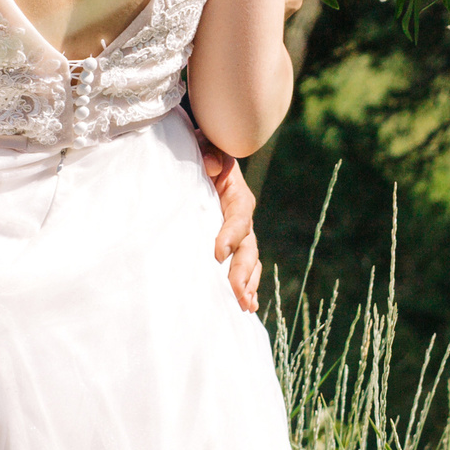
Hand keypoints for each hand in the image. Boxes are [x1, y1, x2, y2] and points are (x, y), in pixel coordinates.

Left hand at [200, 140, 262, 312]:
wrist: (200, 157)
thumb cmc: (200, 151)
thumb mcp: (204, 143)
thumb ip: (209, 150)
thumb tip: (213, 166)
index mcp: (237, 196)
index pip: (239, 218)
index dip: (230, 235)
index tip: (217, 253)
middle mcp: (241, 218)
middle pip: (248, 247)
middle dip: (242, 271)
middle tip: (235, 292)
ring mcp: (238, 235)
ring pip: (249, 261)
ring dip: (247, 284)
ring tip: (244, 304)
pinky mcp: (230, 246)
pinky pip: (244, 268)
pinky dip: (246, 286)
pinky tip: (247, 306)